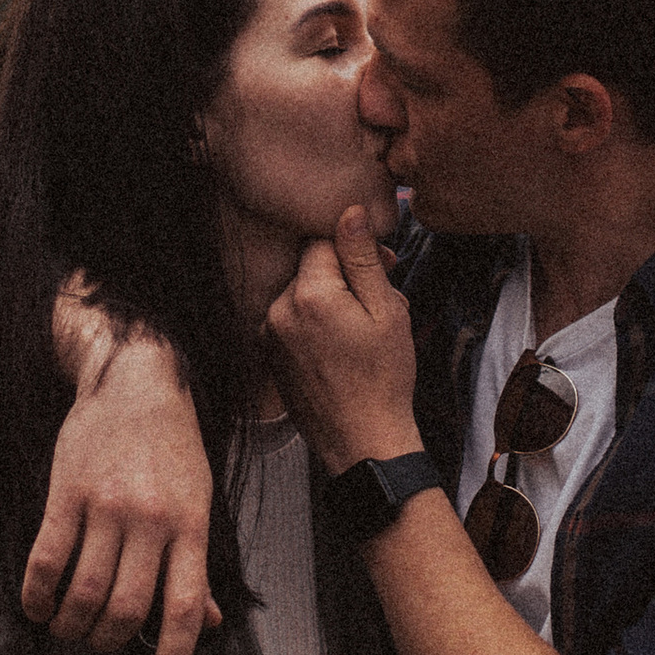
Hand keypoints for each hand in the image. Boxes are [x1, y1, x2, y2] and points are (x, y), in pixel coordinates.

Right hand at [22, 310, 216, 654]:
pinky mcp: (67, 493)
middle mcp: (151, 521)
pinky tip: (37, 607)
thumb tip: (209, 624)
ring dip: (72, 626)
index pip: (184, 608)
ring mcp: (106, 507)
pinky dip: (39, 595)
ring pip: (84, 592)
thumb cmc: (172, 448)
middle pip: (126, 609)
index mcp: (190, 527)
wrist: (135, 379)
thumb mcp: (198, 502)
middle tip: (99, 644)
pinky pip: (47, 560)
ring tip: (68, 629)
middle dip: (108, 642)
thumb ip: (197, 565)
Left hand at [266, 206, 421, 475]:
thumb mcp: (386, 311)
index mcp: (308, 294)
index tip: (383, 265)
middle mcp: (277, 310)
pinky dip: (315, 324)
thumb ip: (362, 258)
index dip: (355, 249)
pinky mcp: (268, 356)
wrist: (363, 442)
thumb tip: (349, 211)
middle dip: (344, 275)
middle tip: (381, 299)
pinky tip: (342, 348)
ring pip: (302, 294)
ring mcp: (267, 335)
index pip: (322, 241)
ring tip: (363, 330)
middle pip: (310, 268)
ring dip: (330, 300)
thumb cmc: (383, 378)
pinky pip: (291, 321)